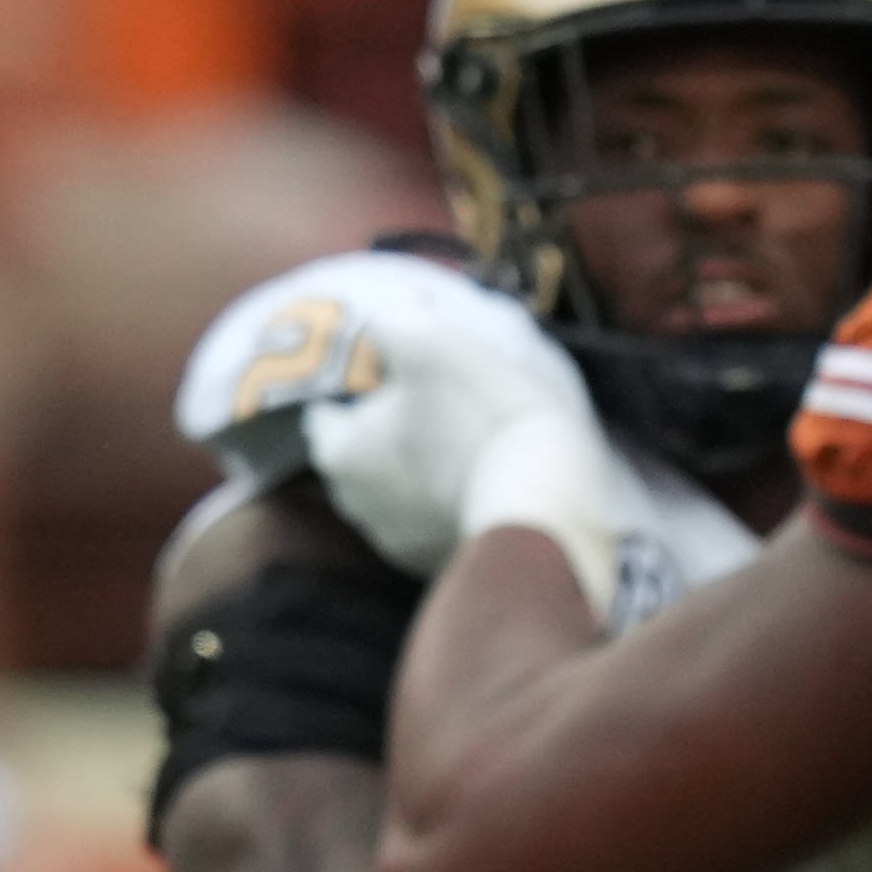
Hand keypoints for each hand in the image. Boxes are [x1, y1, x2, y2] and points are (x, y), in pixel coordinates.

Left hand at [300, 264, 622, 604]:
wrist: (546, 501)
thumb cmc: (479, 413)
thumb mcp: (429, 342)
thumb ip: (393, 319)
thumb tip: (390, 308)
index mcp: (337, 454)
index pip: (324, 414)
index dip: (353, 387)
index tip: (386, 370)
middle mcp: (354, 504)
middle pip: (361, 452)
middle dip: (387, 427)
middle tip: (431, 398)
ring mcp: (398, 541)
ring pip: (399, 488)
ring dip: (421, 464)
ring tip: (465, 435)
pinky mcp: (443, 562)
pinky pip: (437, 518)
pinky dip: (450, 497)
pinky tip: (484, 475)